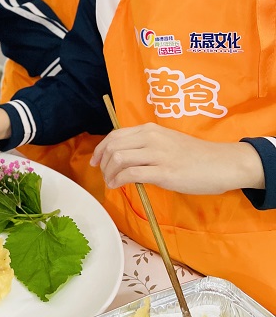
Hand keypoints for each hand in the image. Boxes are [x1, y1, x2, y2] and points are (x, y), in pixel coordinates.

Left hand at [90, 123, 264, 194]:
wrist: (222, 163)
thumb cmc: (195, 156)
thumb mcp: (167, 142)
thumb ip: (146, 146)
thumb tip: (125, 159)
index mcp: (150, 129)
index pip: (115, 135)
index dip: (100, 148)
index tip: (95, 160)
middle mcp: (151, 137)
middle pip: (113, 146)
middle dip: (102, 162)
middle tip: (103, 175)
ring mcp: (157, 154)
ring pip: (119, 158)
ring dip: (109, 173)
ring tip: (111, 182)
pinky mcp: (164, 172)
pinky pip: (131, 174)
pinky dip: (119, 181)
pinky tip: (119, 186)